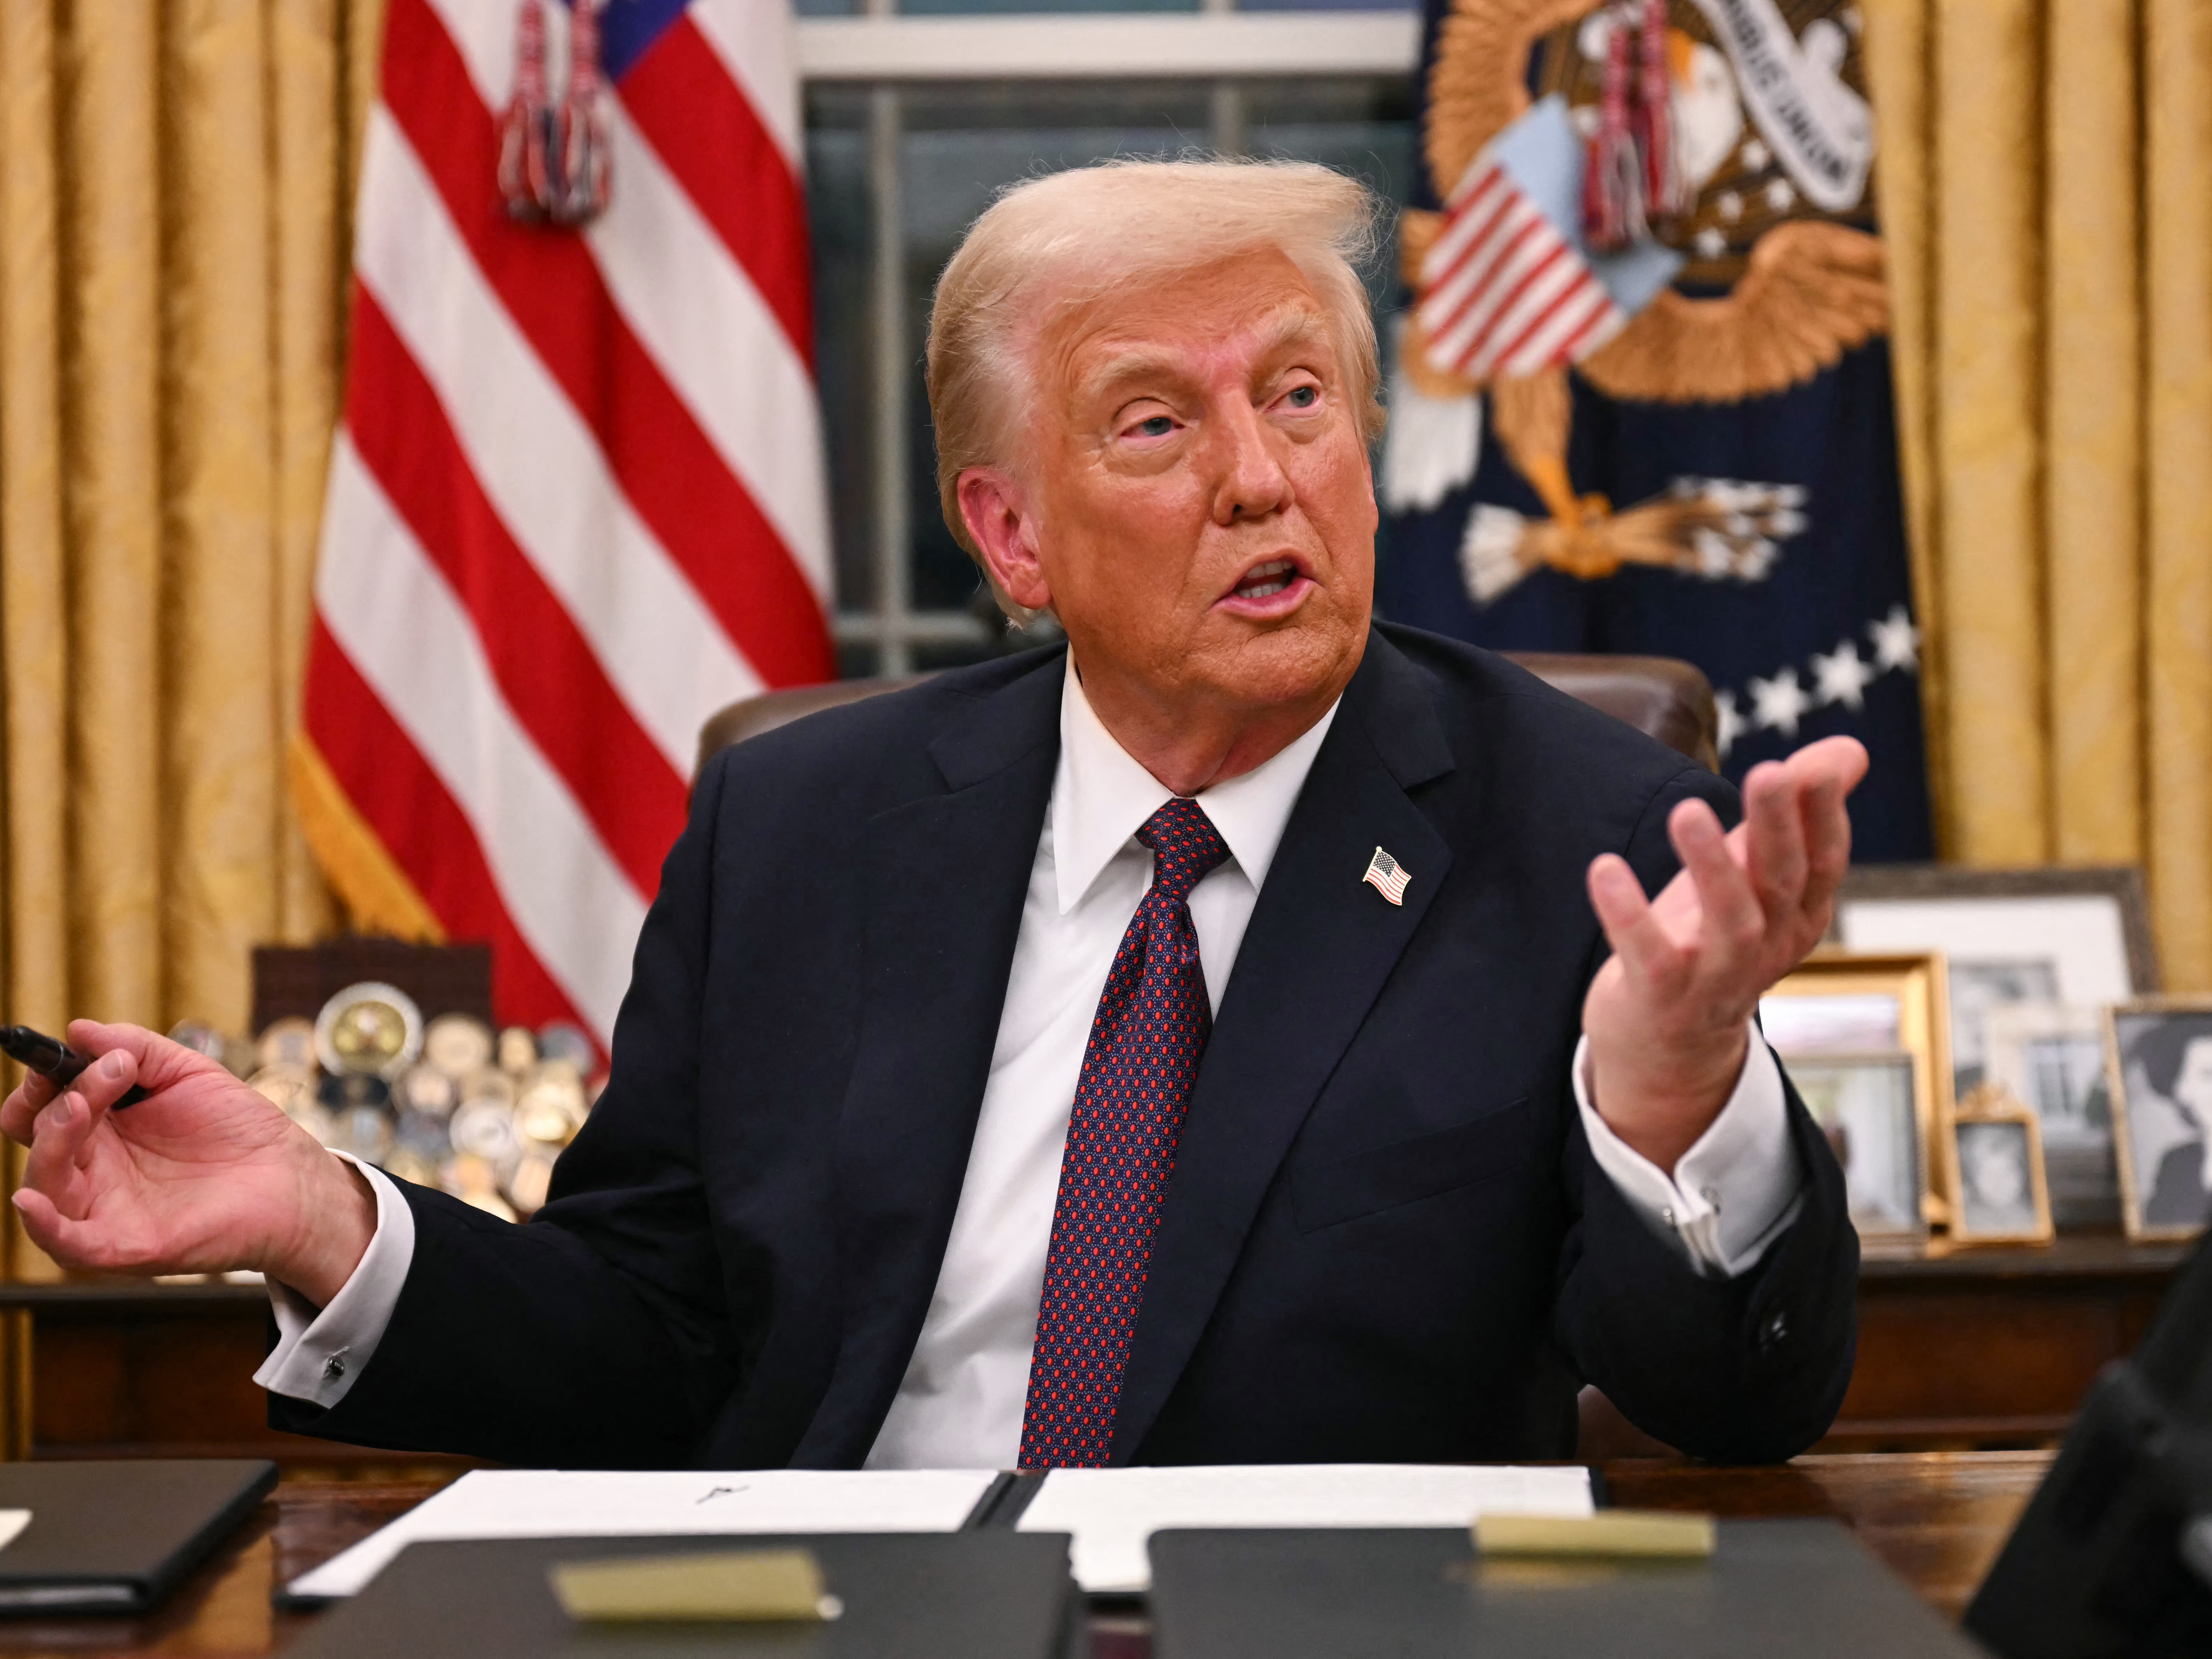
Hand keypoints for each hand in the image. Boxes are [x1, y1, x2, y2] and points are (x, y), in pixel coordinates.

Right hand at [3, 1021, 376, 1304]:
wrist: (288, 1175)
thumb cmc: (239, 1127)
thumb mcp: (188, 1073)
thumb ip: (137, 1048)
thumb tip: (79, 1030)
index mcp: (103, 1129)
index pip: (44, 1108)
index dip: (39, 1083)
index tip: (55, 1057)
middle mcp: (94, 1169)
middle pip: (41, 1138)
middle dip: (50, 1104)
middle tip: (90, 1080)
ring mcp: (104, 1209)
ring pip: (45, 1184)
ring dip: (51, 1141)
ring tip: (79, 1105)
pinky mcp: (124, 1246)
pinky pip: (67, 1244)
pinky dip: (43, 1224)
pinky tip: (30, 1200)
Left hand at [1581, 737, 1867, 1171]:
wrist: (1670, 1050)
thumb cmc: (1714, 941)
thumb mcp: (1756, 876)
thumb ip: (1795, 814)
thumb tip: (1849, 749)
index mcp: (1798, 917)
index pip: (1822, 862)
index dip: (1822, 817)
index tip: (1814, 766)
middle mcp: (1768, 948)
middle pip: (1780, 882)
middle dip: (1777, 827)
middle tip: (1768, 772)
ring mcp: (1717, 979)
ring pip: (1731, 924)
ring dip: (1713, 868)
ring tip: (1688, 811)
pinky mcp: (1661, 998)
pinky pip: (1650, 957)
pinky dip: (1628, 915)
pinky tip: (1604, 868)